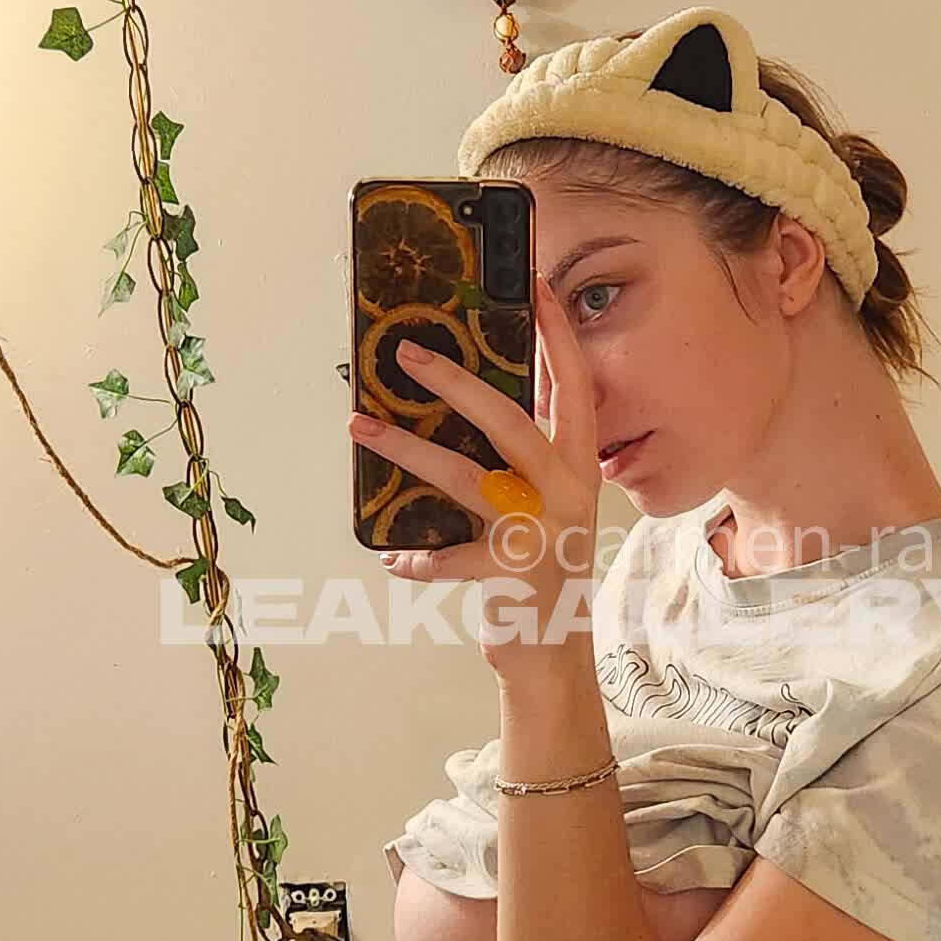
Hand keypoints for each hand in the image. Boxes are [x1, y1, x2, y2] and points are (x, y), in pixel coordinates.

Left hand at [346, 272, 604, 672]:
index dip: (557, 336)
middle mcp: (570, 492)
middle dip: (456, 382)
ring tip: (359, 427)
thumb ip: (529, 455)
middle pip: (511, 422)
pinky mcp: (510, 574)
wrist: (555, 653)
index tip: (537, 286)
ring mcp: (541, 533)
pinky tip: (391, 556)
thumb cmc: (540, 565)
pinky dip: (417, 557)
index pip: (574, 387)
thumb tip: (473, 391)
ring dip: (406, 449)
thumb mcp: (548, 503)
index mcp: (581, 466)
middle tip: (406, 352)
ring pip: (466, 478)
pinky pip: (448, 557)